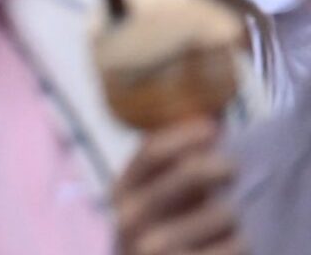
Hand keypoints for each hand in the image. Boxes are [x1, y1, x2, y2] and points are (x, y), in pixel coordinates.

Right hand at [112, 120, 241, 254]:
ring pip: (223, 213)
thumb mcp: (149, 197)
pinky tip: (226, 246)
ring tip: (225, 222)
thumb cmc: (156, 231)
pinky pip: (234, 246)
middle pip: (190, 174)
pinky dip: (238, 244)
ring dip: (233, 214)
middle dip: (221, 166)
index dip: (185, 134)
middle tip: (232, 168)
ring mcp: (155, 248)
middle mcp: (132, 218)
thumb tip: (210, 118)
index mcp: (122, 191)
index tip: (211, 128)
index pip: (152, 151)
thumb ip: (173, 164)